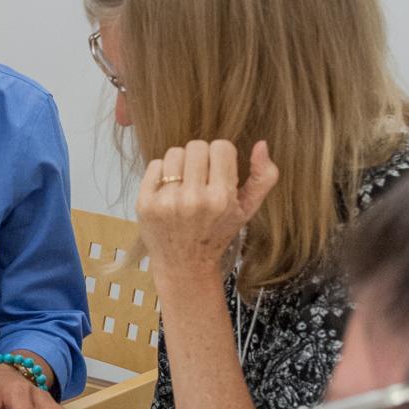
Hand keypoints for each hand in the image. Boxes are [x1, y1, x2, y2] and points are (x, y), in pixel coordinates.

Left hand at [136, 140, 278, 280]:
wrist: (185, 264)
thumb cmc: (217, 232)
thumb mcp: (247, 210)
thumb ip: (263, 177)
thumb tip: (261, 144)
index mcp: (222, 198)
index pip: (221, 147)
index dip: (221, 156)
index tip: (218, 172)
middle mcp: (194, 199)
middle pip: (197, 146)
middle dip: (200, 158)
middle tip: (201, 177)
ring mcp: (167, 201)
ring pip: (174, 152)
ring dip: (180, 163)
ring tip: (184, 183)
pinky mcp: (145, 203)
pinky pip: (154, 165)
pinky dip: (161, 172)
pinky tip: (169, 190)